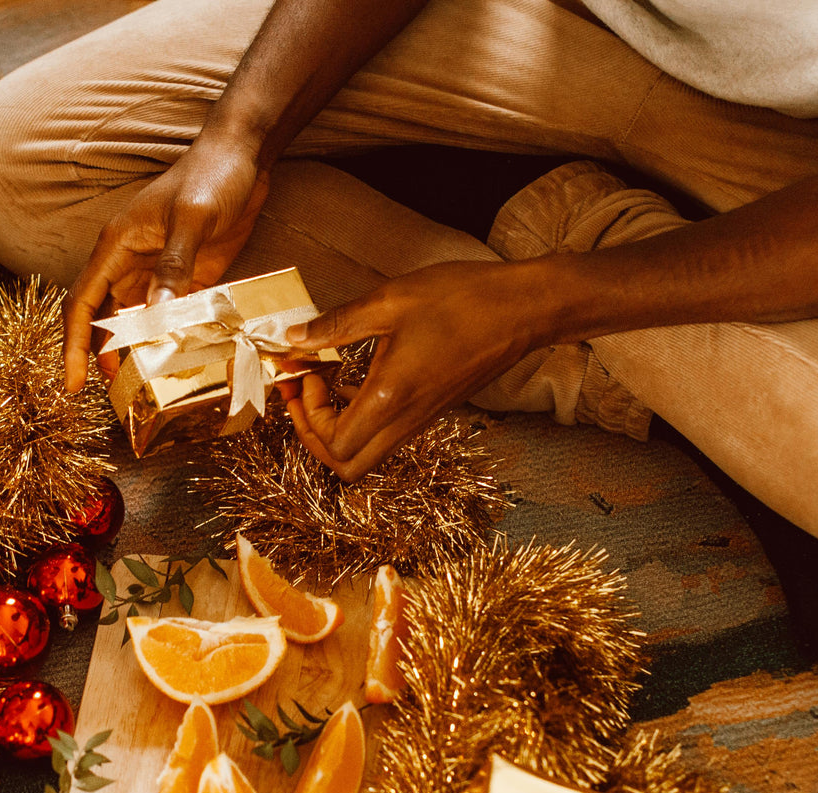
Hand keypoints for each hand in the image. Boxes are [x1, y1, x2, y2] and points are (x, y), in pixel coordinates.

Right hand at [62, 136, 269, 390]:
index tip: (73, 382)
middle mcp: (130, 261)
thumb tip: (155, 315)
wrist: (244, 154)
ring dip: (138, 350)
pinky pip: (172, 314)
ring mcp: (158, 269)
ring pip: (137, 320)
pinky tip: (181, 360)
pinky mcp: (188, 275)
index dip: (74, 345)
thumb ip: (174, 266)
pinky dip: (172, 337)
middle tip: (118, 395)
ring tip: (146, 386)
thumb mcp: (192, 219)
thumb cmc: (211, 175)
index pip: (83, 303)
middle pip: (105, 319)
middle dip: (104, 356)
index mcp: (116, 246)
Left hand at [281, 260, 554, 480]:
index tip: (308, 376)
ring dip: (336, 431)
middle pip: (347, 467)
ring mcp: (422, 419)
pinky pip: (386, 435)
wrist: (524, 308)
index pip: (335, 444)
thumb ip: (335, 324)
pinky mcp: (431, 410)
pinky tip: (354, 379)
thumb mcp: (388, 302)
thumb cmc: (464, 300)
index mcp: (392, 398)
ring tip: (324, 385)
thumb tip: (293, 339)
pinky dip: (359, 419)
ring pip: (367, 455)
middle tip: (304, 397)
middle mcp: (407, 420)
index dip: (308, 418)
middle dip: (315, 439)